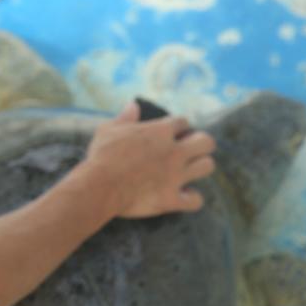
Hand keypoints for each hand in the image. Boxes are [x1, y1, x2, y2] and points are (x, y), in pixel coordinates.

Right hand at [82, 102, 217, 218]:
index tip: (172, 133)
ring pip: (207, 166)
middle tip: (188, 150)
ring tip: (188, 170)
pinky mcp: (171, 198)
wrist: (98, 187)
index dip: (178, 127)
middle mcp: (174, 152)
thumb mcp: (108, 129)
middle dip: (200, 144)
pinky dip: (191, 199)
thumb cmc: (101, 156)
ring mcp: (175, 176)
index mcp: (160, 131)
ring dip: (199, 167)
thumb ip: (124, 117)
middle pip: (206, 142)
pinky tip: (182, 196)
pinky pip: (196, 200)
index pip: (183, 121)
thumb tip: (134, 105)